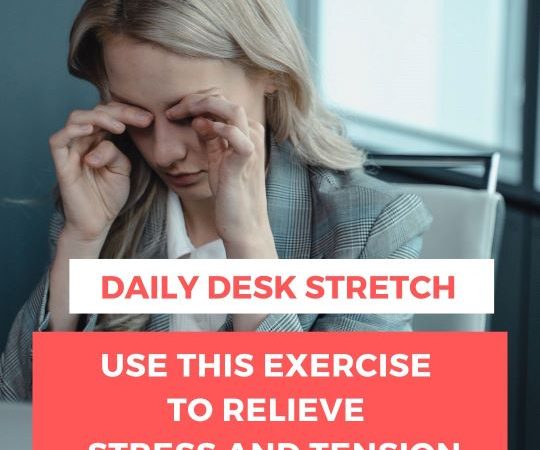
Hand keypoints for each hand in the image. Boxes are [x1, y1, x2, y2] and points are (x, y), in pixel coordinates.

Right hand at [49, 102, 152, 241]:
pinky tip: (90, 130)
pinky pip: (58, 141)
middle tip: (143, 119)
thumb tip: (105, 140)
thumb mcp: (122, 169)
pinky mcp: (62, 164)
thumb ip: (117, 152)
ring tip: (119, 127)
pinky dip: (72, 131)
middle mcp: (84, 141)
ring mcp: (71, 151)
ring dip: (99, 118)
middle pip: (96, 112)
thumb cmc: (109, 196)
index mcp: (100, 140)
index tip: (150, 118)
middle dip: (121, 112)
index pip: (111, 115)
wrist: (98, 222)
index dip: (129, 113)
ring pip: (76, 119)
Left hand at [166, 90, 275, 255]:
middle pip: (227, 101)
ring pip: (234, 111)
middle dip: (196, 100)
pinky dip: (219, 128)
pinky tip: (200, 128)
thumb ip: (211, 139)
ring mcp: (251, 148)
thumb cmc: (230, 194)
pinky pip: (237, 136)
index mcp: (247, 133)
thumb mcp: (217, 161)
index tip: (173, 111)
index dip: (196, 102)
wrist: (243, 224)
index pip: (223, 103)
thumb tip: (199, 118)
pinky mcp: (245, 163)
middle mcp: (253, 136)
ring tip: (180, 114)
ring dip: (203, 106)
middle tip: (172, 111)